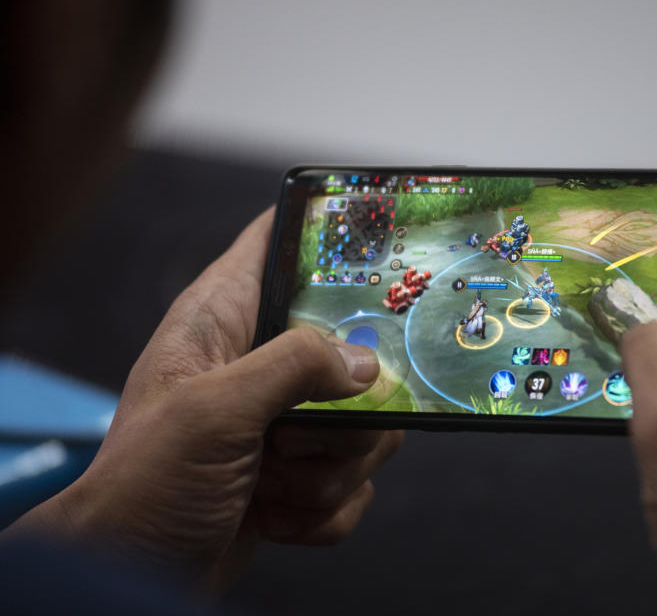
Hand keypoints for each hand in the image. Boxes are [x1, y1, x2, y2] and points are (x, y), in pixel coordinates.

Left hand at [6, 208, 402, 592]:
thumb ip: (293, 367)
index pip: (277, 241)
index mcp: (225, 319)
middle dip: (341, 412)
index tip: (370, 253)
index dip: (324, 234)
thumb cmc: (147, 484)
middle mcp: (262, 363)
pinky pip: (356, 482)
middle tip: (291, 433)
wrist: (133, 575)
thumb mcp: (213, 410)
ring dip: (328, 472)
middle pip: (355, 351)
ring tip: (271, 485)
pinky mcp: (304, 474)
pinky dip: (324, 511)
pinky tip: (274, 516)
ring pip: (367, 426)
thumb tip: (363, 366)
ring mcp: (289, 421)